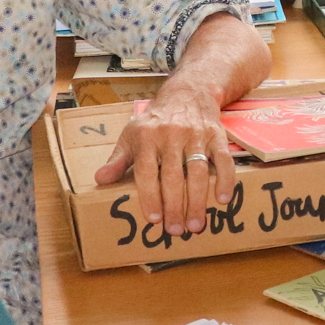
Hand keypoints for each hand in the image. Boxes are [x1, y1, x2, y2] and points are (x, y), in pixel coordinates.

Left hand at [93, 87, 235, 237]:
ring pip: (197, 172)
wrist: (187, 93)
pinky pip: (223, 160)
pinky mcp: (216, 135)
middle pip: (173, 177)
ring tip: (196, 225)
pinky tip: (223, 199)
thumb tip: (100, 179)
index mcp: (146, 137)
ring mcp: (196, 135)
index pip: (147, 172)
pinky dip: (225, 179)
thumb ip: (118, 160)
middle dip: (174, 206)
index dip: (150, 197)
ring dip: (198, 201)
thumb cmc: (155, 121)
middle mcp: (171, 135)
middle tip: (175, 231)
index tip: (154, 219)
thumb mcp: (132, 135)